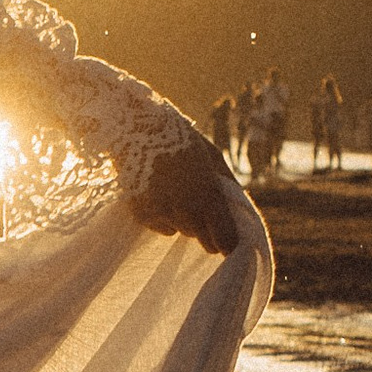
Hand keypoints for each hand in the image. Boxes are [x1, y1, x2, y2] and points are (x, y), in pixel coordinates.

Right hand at [128, 135, 245, 256]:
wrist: (134, 127)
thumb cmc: (179, 138)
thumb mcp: (211, 156)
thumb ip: (227, 184)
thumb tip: (237, 209)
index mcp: (207, 195)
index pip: (224, 239)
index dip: (228, 243)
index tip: (229, 243)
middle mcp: (185, 210)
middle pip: (201, 237)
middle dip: (204, 227)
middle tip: (199, 206)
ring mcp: (161, 214)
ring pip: (180, 231)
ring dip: (182, 219)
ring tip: (175, 190)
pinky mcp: (141, 216)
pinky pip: (161, 227)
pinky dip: (163, 216)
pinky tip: (158, 192)